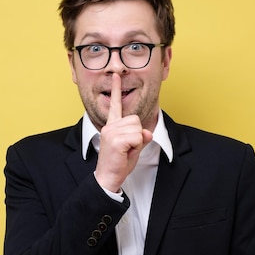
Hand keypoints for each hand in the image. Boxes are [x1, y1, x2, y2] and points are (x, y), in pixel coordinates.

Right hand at [94, 74, 152, 191]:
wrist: (107, 178)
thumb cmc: (119, 164)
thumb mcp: (133, 148)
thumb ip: (140, 137)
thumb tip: (147, 132)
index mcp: (112, 126)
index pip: (115, 105)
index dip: (115, 90)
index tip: (115, 76)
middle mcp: (110, 126)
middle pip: (136, 120)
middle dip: (137, 135)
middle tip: (127, 148)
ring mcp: (111, 132)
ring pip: (138, 129)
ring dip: (136, 142)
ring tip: (125, 151)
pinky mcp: (116, 139)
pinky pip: (137, 137)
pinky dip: (136, 147)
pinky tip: (125, 153)